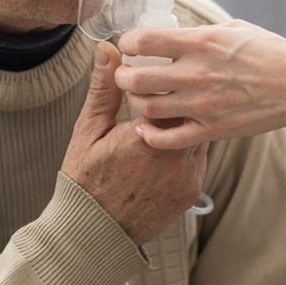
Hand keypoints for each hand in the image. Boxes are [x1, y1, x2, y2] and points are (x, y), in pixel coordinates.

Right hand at [60, 42, 207, 244]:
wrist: (94, 234)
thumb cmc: (85, 181)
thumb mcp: (88, 131)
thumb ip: (104, 89)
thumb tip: (107, 50)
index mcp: (147, 135)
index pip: (172, 90)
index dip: (167, 79)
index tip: (159, 72)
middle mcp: (174, 155)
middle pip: (193, 110)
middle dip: (181, 100)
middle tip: (170, 90)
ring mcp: (187, 175)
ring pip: (200, 134)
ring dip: (188, 124)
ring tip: (170, 116)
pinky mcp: (192, 190)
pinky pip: (199, 158)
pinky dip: (189, 148)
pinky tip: (171, 145)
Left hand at [115, 20, 285, 149]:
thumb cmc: (270, 52)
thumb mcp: (233, 28)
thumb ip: (200, 32)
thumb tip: (174, 33)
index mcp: (201, 42)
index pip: (143, 41)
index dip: (128, 43)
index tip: (129, 46)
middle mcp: (197, 73)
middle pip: (136, 78)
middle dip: (123, 76)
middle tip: (126, 75)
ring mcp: (203, 104)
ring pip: (147, 108)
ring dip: (135, 103)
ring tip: (139, 98)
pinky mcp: (212, 129)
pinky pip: (168, 139)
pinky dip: (150, 135)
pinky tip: (147, 128)